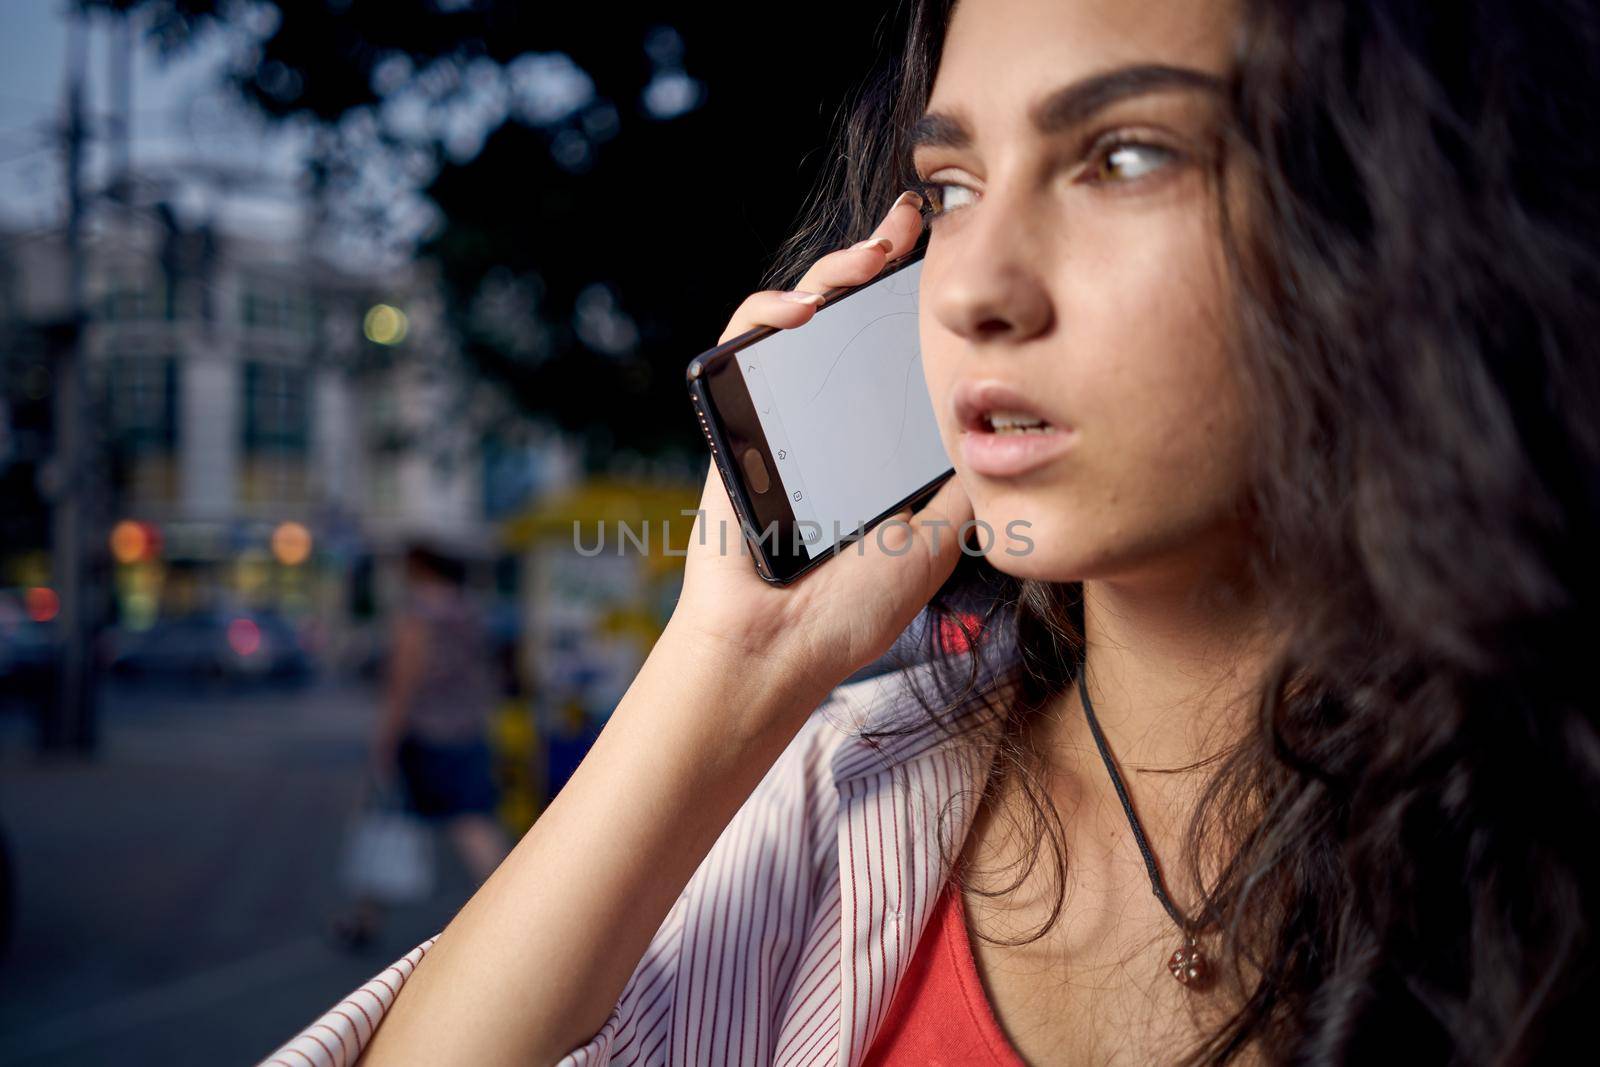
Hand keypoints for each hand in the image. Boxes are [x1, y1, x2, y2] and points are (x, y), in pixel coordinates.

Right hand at [668, 190, 972, 699]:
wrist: (780, 643)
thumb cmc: (851, 606)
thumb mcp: (935, 536)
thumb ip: (964, 482)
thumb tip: (1010, 424)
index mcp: (871, 437)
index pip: (893, 347)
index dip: (918, 301)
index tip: (951, 257)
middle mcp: (825, 415)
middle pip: (847, 315)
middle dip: (876, 259)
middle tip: (912, 224)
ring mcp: (776, 410)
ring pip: (794, 313)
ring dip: (829, 270)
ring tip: (867, 257)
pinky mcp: (730, 414)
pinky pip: (737, 344)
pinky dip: (764, 312)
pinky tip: (803, 308)